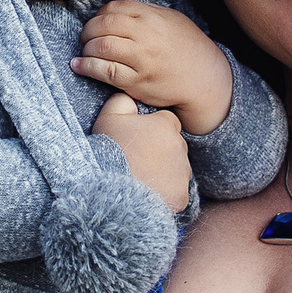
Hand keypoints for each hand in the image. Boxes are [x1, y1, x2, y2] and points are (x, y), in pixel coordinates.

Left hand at [73, 0, 234, 136]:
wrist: (205, 79)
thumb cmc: (188, 48)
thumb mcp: (172, 19)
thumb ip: (145, 12)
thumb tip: (115, 11)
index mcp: (153, 17)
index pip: (113, 9)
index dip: (98, 15)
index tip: (96, 23)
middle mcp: (146, 36)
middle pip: (102, 26)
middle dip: (87, 31)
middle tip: (85, 37)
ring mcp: (141, 60)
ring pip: (100, 47)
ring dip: (86, 48)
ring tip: (85, 52)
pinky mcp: (136, 82)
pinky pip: (104, 71)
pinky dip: (87, 66)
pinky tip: (79, 65)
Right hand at [92, 90, 190, 212]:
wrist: (109, 190)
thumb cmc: (109, 151)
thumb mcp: (109, 117)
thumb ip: (123, 100)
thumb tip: (132, 96)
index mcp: (166, 125)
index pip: (168, 122)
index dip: (153, 130)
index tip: (140, 140)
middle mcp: (180, 147)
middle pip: (174, 146)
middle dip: (160, 151)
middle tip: (137, 160)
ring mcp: (183, 173)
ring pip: (177, 170)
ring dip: (164, 173)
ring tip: (141, 178)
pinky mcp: (182, 196)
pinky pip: (177, 192)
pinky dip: (166, 194)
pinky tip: (148, 193)